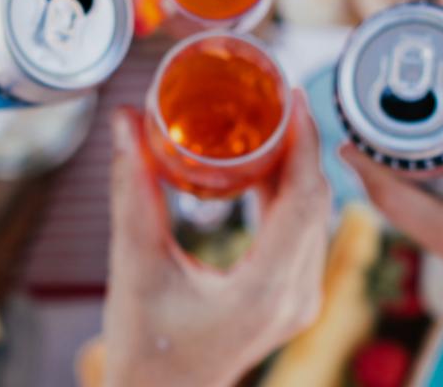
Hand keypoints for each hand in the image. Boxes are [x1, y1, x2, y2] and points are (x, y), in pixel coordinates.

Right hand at [102, 92, 329, 386]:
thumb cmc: (145, 346)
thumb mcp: (135, 265)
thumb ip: (131, 190)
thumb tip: (127, 121)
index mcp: (264, 288)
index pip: (304, 198)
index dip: (304, 141)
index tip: (290, 96)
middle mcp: (295, 295)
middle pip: (315, 201)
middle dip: (301, 144)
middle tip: (275, 97)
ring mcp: (299, 301)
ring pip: (313, 216)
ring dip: (296, 168)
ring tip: (269, 121)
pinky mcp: (291, 300)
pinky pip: (303, 233)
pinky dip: (287, 195)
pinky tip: (262, 167)